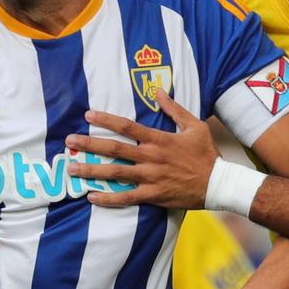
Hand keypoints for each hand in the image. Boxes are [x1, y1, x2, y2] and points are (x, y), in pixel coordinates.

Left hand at [68, 93, 215, 210]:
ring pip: (115, 174)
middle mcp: (151, 157)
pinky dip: (108, 198)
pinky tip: (91, 196)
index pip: (127, 126)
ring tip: (72, 168)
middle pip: (114, 149)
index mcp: (159, 139)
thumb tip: (158, 90)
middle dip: (89, 144)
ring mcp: (151, 178)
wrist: (219, 183)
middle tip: (69, 141)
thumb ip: (174, 108)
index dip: (106, 120)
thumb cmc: (206, 154)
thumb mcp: (194, 125)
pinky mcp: (153, 195)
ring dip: (92, 171)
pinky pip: (126, 198)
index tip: (88, 115)